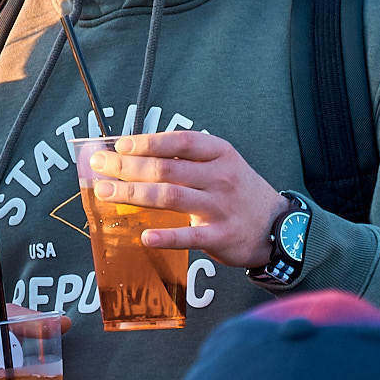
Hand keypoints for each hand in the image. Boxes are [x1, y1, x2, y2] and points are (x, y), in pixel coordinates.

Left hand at [85, 130, 287, 267]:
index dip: (147, 142)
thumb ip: (188, 161)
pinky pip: (189, 235)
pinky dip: (166, 236)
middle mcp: (220, 176)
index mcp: (220, 154)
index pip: (179, 142)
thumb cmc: (240, 193)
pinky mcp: (221, 236)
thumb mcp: (223, 165)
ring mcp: (221, 207)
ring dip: (133, 194)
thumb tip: (138, 156)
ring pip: (171, 196)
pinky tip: (144, 236)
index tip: (120, 145)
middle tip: (100, 167)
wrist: (279, 227)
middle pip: (167, 168)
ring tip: (106, 193)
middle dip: (128, 167)